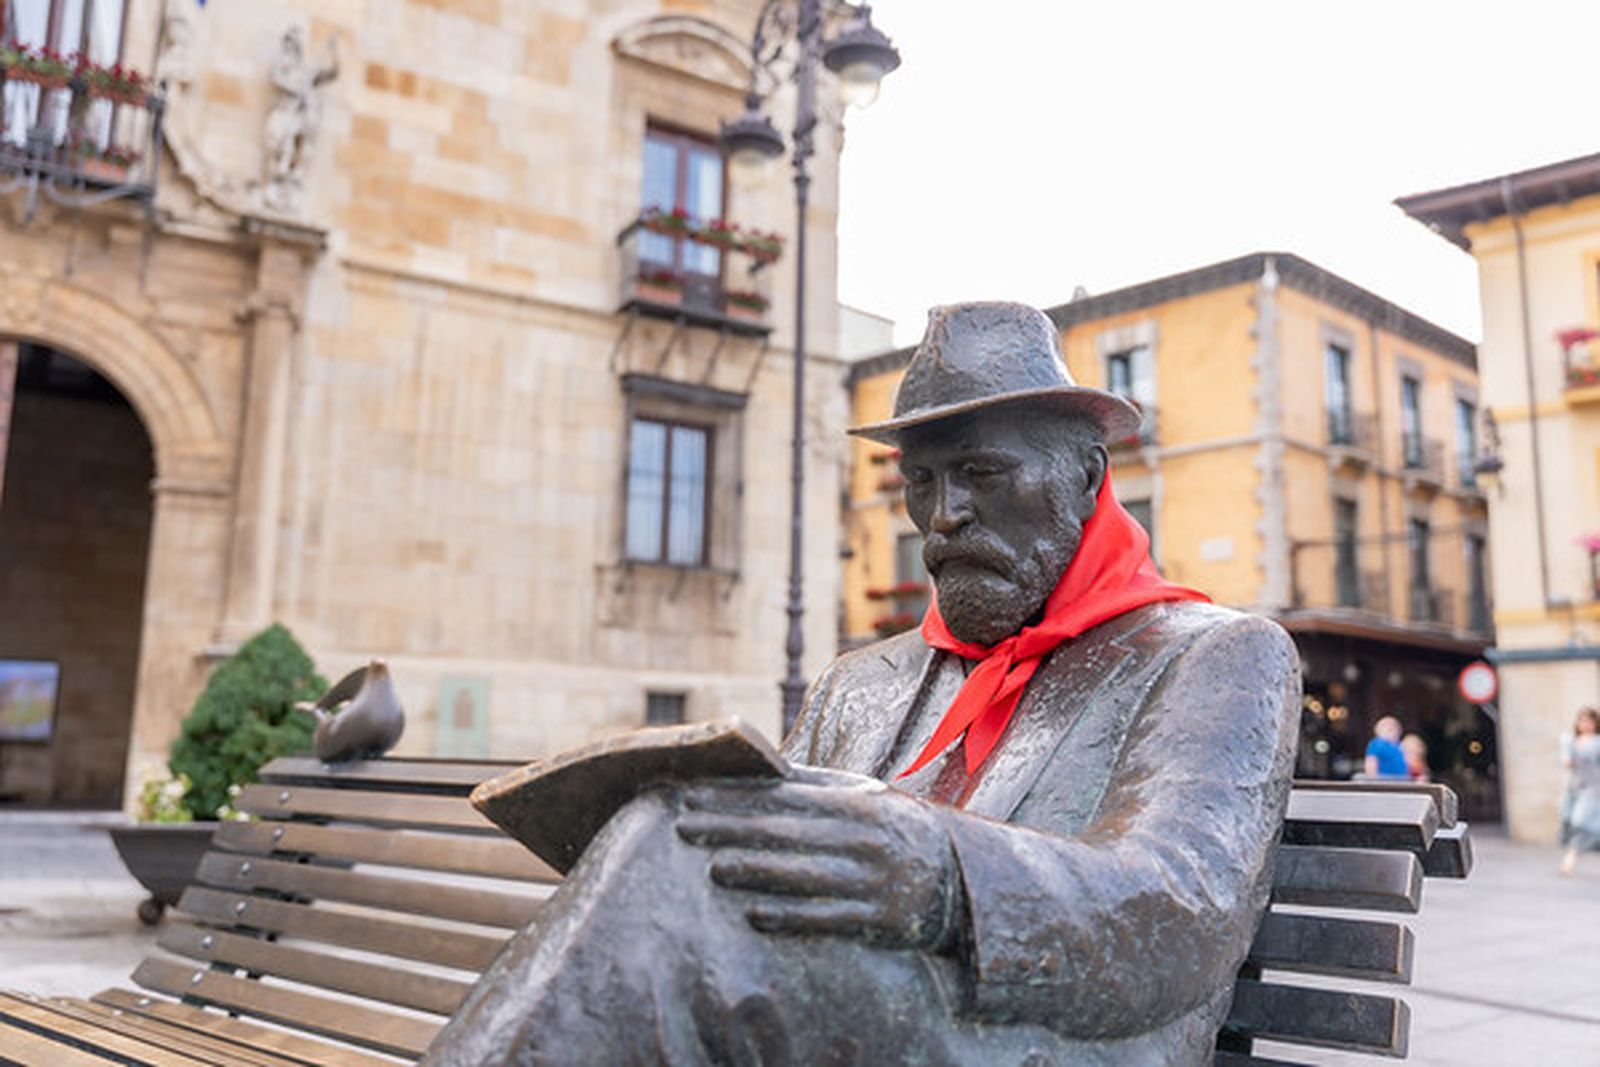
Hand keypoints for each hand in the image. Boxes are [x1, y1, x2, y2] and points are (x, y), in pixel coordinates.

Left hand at [676, 774, 958, 950]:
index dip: (737, 797)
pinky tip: (754, 914)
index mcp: (859, 805)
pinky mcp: (881, 922)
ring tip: (714, 867)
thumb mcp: (865, 804)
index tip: (694, 795)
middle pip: (787, 833)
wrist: (963, 882)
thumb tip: (756, 776)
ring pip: (804, 876)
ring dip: (755, 871)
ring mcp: (875, 882)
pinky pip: (827, 919)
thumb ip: (815, 793)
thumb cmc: (894, 834)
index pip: (785, 798)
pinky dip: (790, 916)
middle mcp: (868, 841)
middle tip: (685, 825)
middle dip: (732, 828)